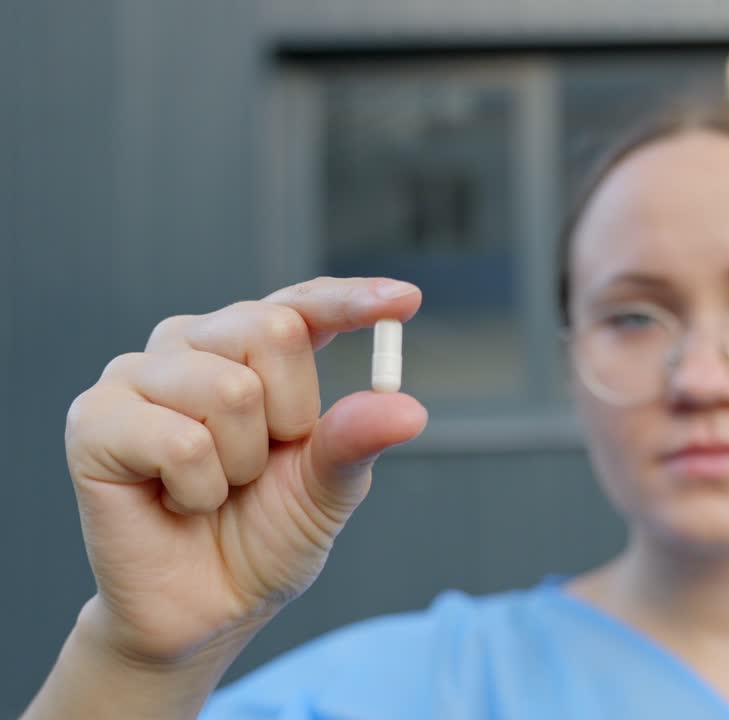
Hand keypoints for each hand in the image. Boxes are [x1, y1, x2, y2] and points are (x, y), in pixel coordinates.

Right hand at [63, 276, 426, 665]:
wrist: (206, 608)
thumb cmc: (264, 536)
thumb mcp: (328, 487)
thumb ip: (356, 440)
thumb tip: (407, 409)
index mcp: (250, 348)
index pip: (304, 303)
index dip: (353, 299)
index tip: (406, 300)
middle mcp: (191, 344)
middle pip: (273, 328)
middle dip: (292, 416)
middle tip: (261, 466)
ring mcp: (136, 375)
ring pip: (230, 389)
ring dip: (242, 463)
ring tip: (217, 489)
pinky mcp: (93, 420)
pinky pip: (181, 442)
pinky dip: (200, 490)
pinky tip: (179, 504)